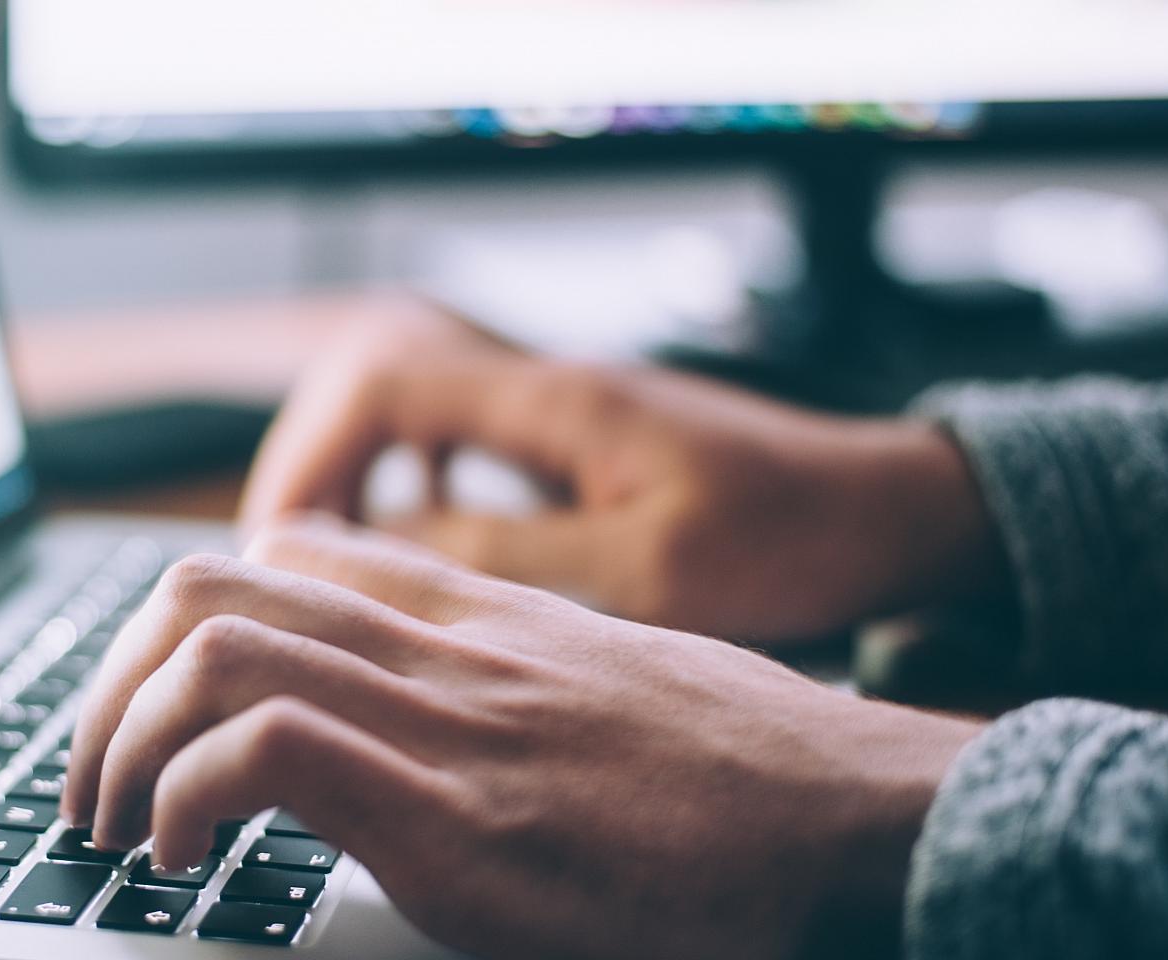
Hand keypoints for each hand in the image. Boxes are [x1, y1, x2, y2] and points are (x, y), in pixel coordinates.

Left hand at [62, 520, 982, 959]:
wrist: (863, 819)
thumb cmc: (752, 773)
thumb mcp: (617, 686)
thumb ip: (516, 678)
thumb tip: (449, 720)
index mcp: (480, 616)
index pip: (288, 552)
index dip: (185, 620)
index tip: (156, 702)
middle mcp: (446, 647)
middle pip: (212, 584)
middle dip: (111, 682)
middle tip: (92, 776)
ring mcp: (448, 722)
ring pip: (213, 647)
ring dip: (120, 739)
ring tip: (113, 825)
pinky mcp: (456, 817)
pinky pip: (265, 751)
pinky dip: (185, 797)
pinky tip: (183, 858)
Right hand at [240, 315, 1003, 641]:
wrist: (885, 511)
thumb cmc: (790, 540)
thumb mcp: (647, 571)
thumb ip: (509, 556)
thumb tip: (382, 553)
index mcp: (555, 403)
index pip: (382, 382)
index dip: (311, 455)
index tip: (281, 542)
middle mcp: (546, 389)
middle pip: (375, 384)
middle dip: (314, 466)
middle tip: (283, 562)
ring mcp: (560, 411)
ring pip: (411, 412)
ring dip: (356, 477)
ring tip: (327, 563)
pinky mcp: (577, 444)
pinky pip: (458, 443)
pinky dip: (412, 487)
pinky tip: (412, 547)